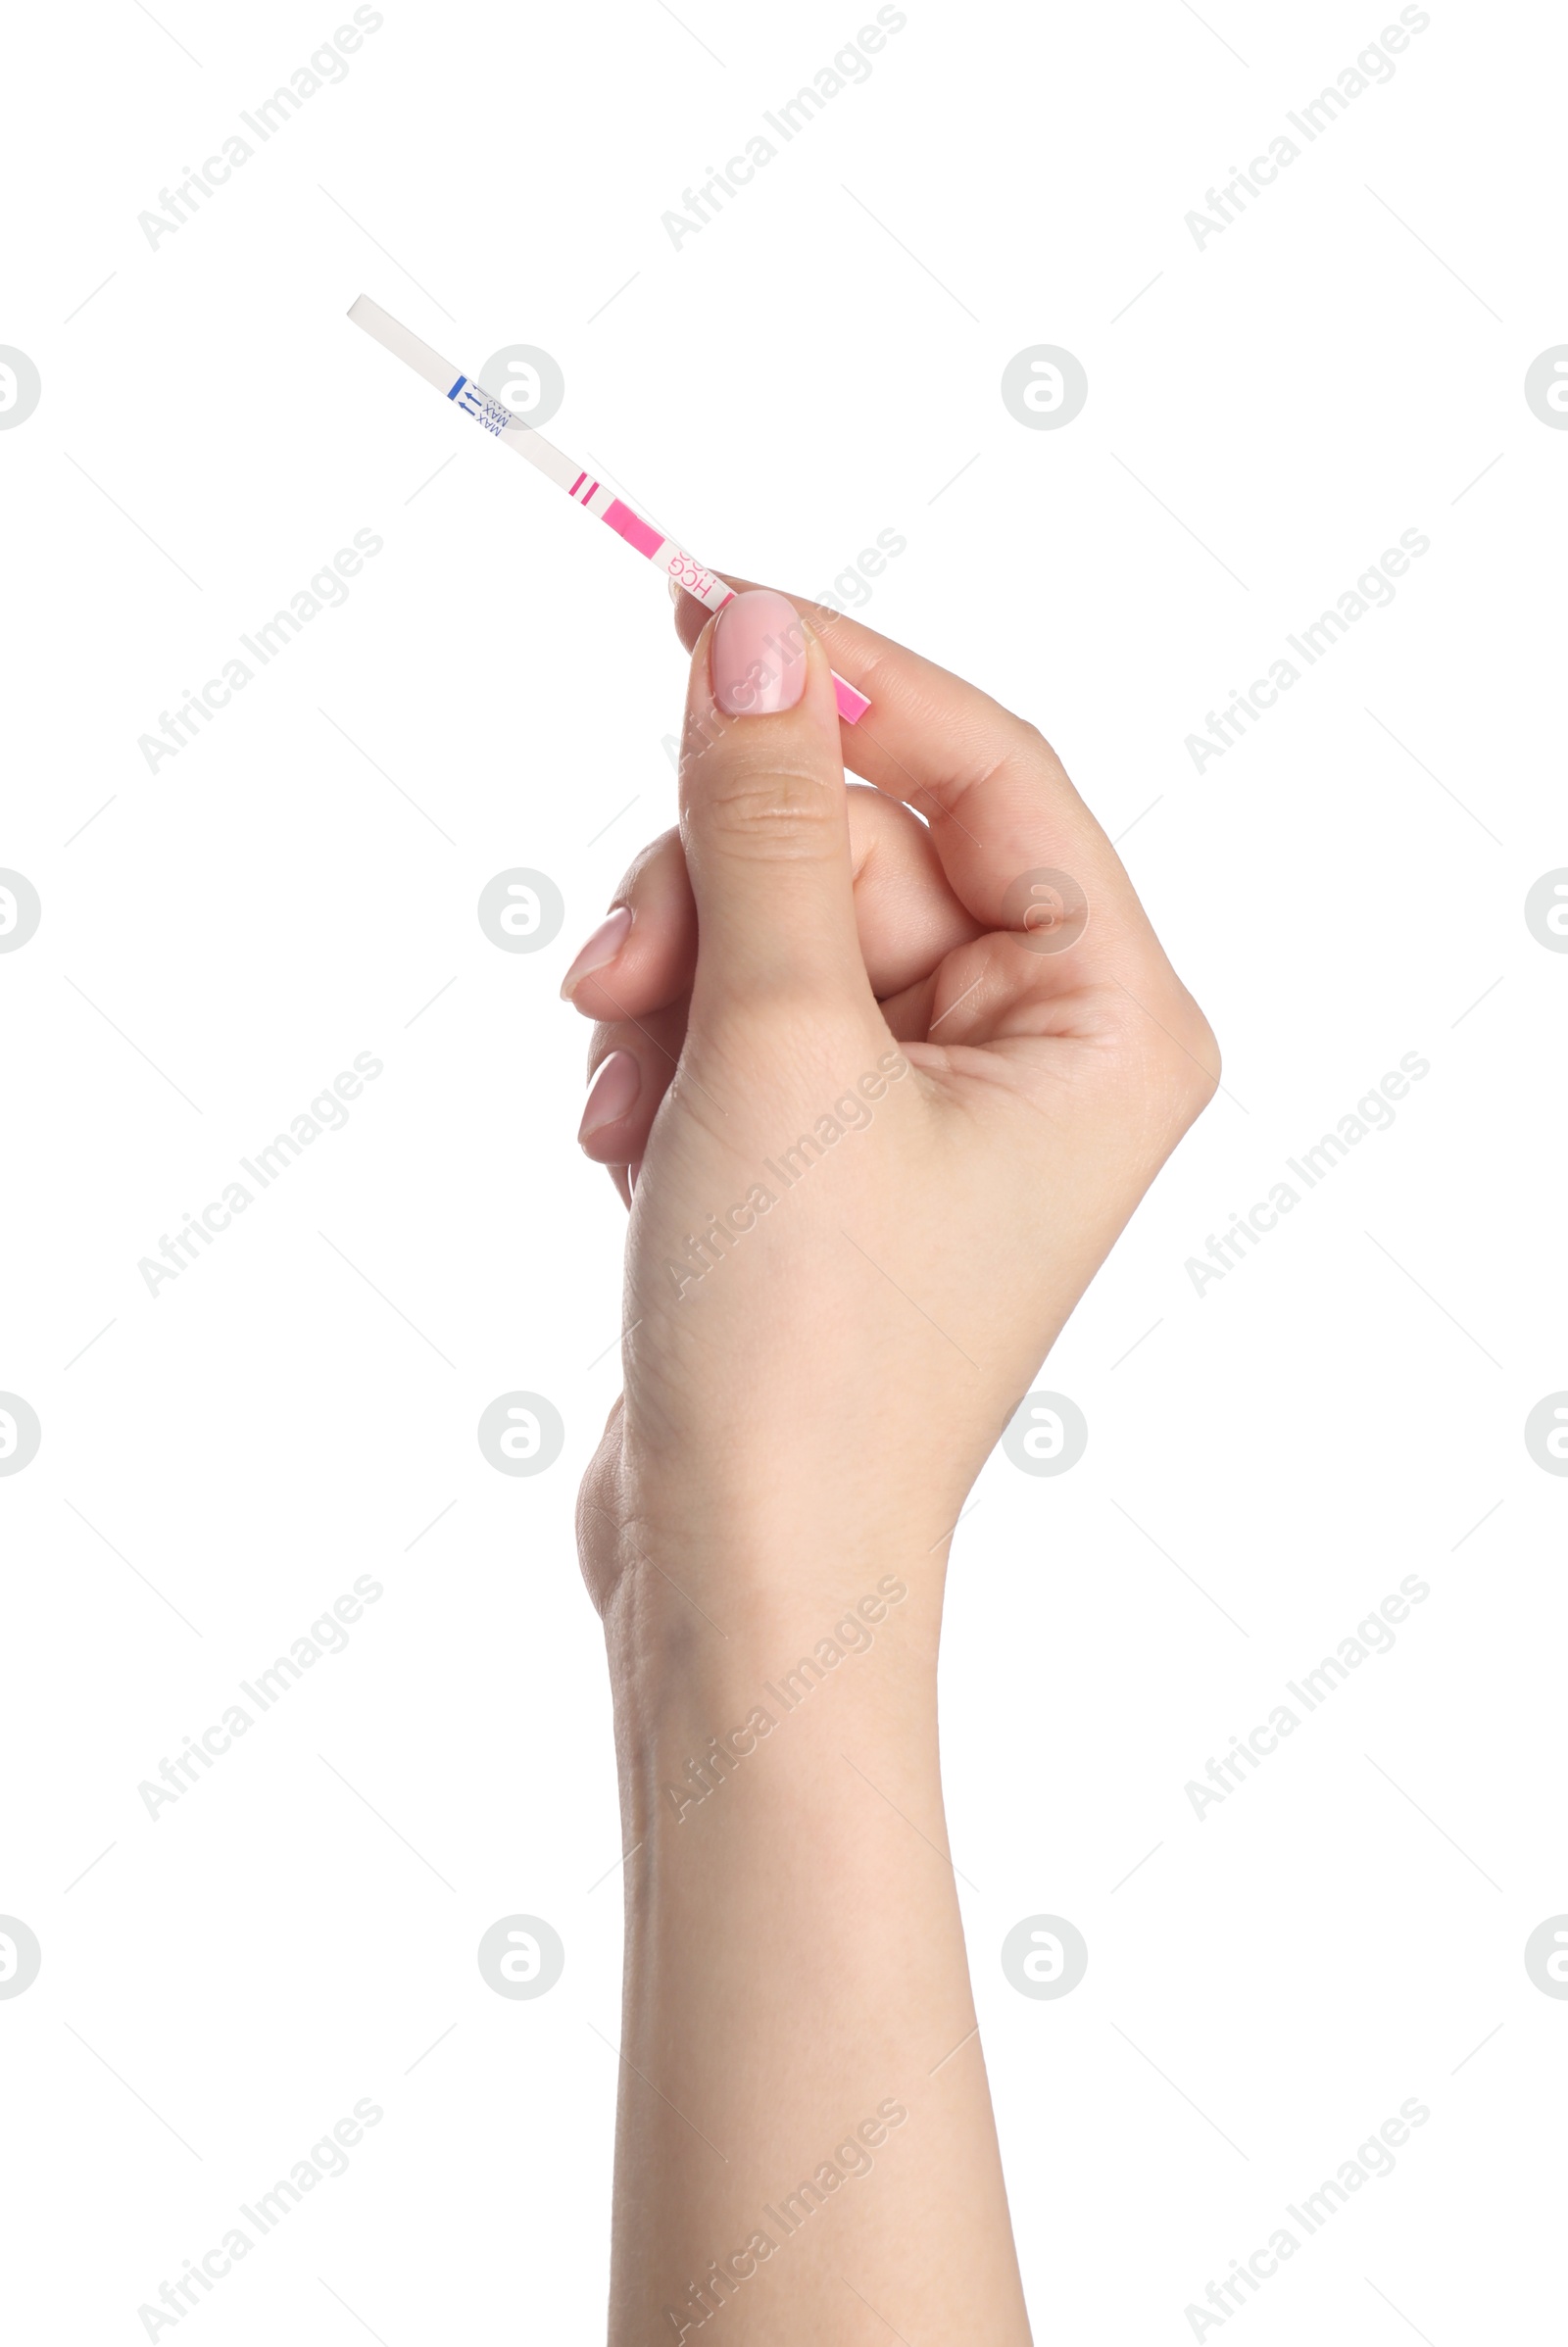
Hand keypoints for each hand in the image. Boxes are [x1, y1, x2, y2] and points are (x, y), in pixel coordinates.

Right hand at [562, 581, 1218, 1625]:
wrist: (743, 1574)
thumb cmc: (806, 1345)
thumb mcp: (778, 1041)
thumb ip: (760, 815)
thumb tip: (747, 625)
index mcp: (1109, 1015)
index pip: (987, 762)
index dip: (841, 672)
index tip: (694, 602)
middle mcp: (1045, 1048)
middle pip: (861, 842)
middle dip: (718, 890)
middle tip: (610, 972)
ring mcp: (938, 1102)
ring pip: (782, 924)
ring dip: (675, 981)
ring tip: (624, 1098)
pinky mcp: (842, 1148)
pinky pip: (749, 1014)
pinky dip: (672, 1053)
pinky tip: (631, 1149)